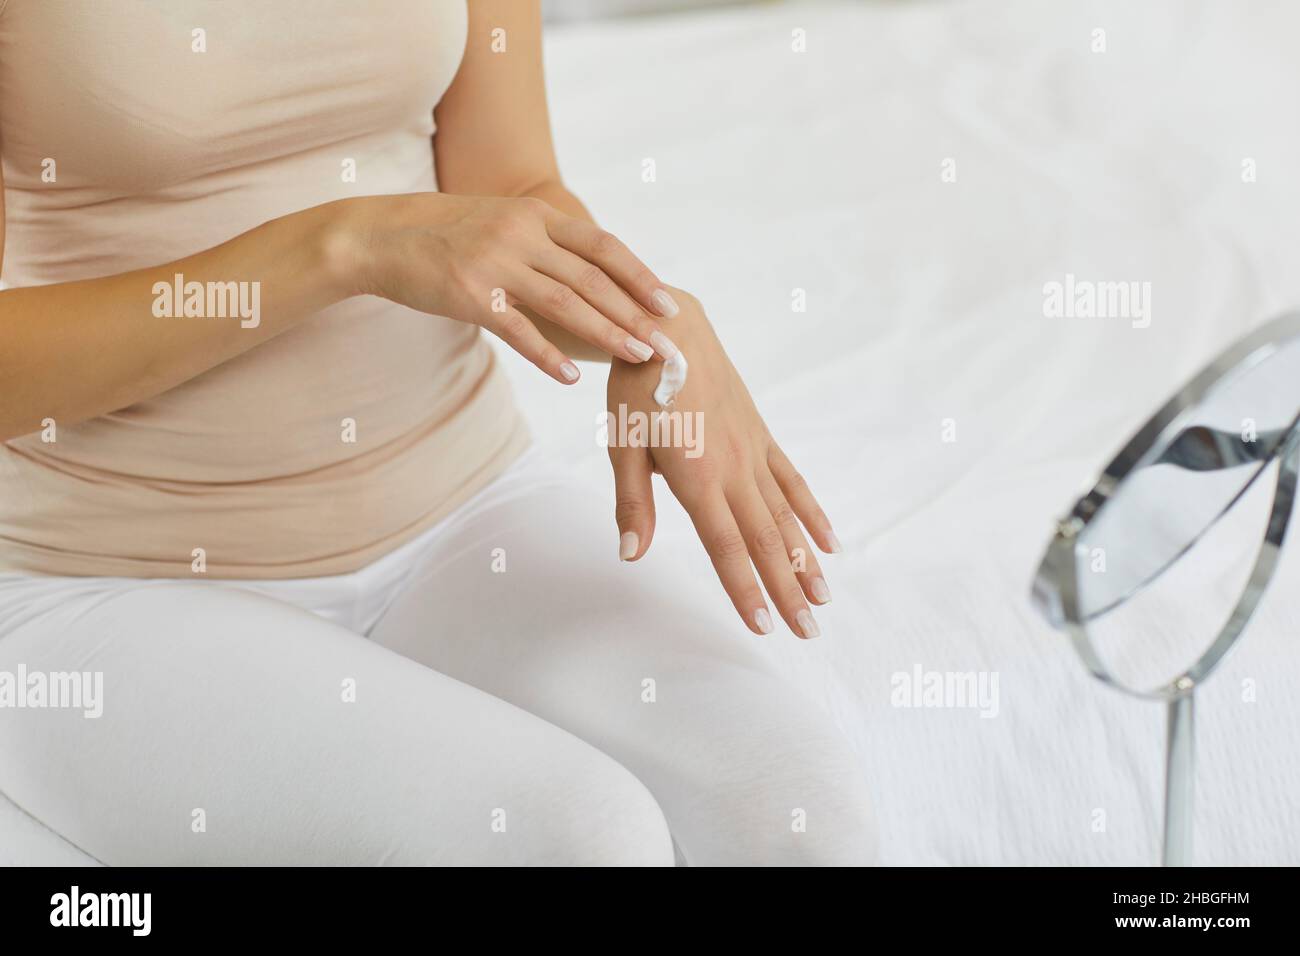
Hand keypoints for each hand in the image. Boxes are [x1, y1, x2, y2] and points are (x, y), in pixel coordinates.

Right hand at [337, 193, 680, 382]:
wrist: (378, 236)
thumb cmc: (443, 234)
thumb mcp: (500, 223)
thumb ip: (542, 242)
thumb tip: (589, 272)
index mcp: (535, 214)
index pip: (603, 246)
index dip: (640, 276)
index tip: (669, 304)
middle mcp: (522, 234)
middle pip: (593, 279)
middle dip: (635, 314)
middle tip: (666, 344)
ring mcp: (496, 262)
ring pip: (566, 304)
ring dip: (607, 333)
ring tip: (637, 357)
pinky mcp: (470, 293)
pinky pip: (519, 330)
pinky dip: (548, 356)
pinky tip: (571, 377)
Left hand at [606, 290, 840, 637]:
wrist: (669, 329)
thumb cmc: (638, 388)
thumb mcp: (623, 444)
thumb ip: (633, 502)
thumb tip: (632, 554)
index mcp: (698, 478)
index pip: (727, 547)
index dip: (746, 589)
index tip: (766, 627)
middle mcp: (734, 470)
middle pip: (767, 541)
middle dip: (788, 590)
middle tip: (808, 632)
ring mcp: (754, 453)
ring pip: (786, 517)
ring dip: (805, 561)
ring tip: (823, 600)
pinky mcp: (761, 436)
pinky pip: (792, 481)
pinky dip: (811, 513)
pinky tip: (828, 542)